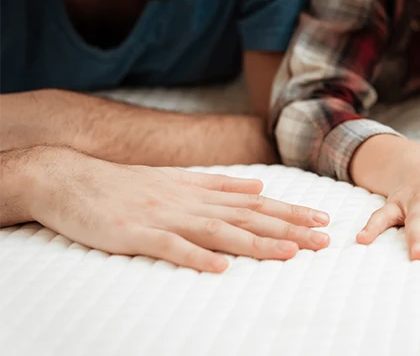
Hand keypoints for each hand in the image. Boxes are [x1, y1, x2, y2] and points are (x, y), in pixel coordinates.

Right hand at [19, 146, 330, 271]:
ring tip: (289, 253)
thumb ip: (220, 185)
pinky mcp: (136, 233)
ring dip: (256, 242)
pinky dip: (196, 257)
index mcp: (201, 191)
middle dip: (289, 228)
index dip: (291, 211)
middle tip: (324, 239)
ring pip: (219, 230)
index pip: (256, 203)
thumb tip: (259, 187)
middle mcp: (190, 202)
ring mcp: (164, 217)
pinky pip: (170, 247)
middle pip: (247, 216)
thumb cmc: (125, 183)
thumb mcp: (179, 180)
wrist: (68, 177)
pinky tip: (220, 268)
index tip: (323, 220)